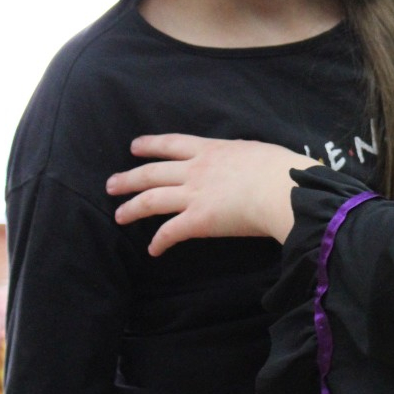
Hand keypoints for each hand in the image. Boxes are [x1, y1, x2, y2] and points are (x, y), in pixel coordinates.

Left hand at [107, 135, 312, 254]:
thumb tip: (246, 163)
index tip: (134, 146)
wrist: (282, 189)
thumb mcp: (256, 151)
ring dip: (132, 208)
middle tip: (111, 184)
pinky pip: (170, 232)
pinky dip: (159, 242)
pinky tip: (152, 250)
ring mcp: (194, 194)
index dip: (151, 145)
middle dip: (129, 178)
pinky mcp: (198, 221)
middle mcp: (196, 170)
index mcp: (212, 150)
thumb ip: (241, 157)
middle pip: (152, 172)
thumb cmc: (281, 169)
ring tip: (118, 215)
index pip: (173, 144)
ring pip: (152, 199)